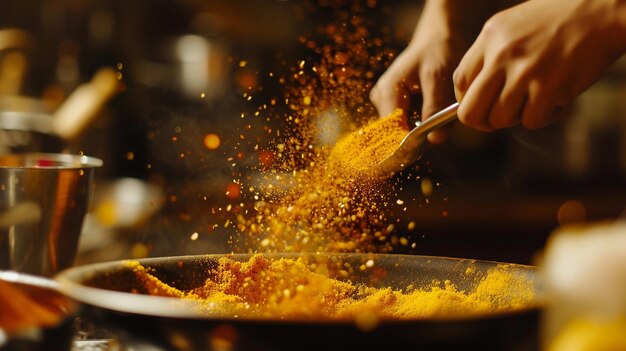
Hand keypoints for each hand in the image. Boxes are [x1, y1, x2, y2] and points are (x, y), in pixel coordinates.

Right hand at [370, 1, 475, 143]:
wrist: (437, 37)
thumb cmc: (437, 51)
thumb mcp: (438, 77)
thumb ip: (435, 108)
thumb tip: (435, 140)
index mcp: (387, 92)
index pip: (391, 131)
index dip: (408, 143)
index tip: (429, 145)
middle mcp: (380, 99)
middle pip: (396, 132)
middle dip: (418, 135)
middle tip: (440, 126)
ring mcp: (385, 102)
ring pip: (402, 129)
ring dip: (421, 128)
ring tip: (439, 114)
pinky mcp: (393, 104)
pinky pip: (406, 122)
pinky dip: (421, 122)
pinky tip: (432, 111)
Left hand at [453, 0, 625, 131]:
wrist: (603, 10)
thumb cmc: (560, 19)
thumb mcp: (514, 26)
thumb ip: (492, 55)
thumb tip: (477, 91)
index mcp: (489, 37)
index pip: (460, 81)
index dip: (466, 99)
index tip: (480, 103)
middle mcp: (501, 55)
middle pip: (470, 111)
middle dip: (482, 122)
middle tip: (497, 119)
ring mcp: (524, 73)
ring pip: (500, 120)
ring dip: (516, 118)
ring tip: (534, 101)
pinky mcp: (548, 88)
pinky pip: (531, 121)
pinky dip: (543, 117)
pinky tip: (555, 101)